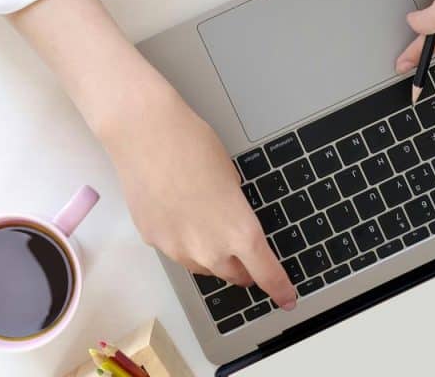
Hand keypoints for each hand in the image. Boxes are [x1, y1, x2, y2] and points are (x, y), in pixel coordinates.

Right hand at [102, 81, 296, 309]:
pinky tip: (181, 216)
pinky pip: (177, 252)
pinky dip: (185, 242)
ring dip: (214, 258)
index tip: (287, 298)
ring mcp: (178, 249)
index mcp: (241, 233)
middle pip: (235, 276)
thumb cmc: (194, 147)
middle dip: (244, 270)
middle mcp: (210, 250)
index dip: (280, 289)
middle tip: (247, 258)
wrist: (147, 136)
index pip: (266, 274)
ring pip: (204, 268)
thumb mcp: (232, 180)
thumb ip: (235, 213)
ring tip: (210, 229)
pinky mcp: (154, 241)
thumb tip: (231, 223)